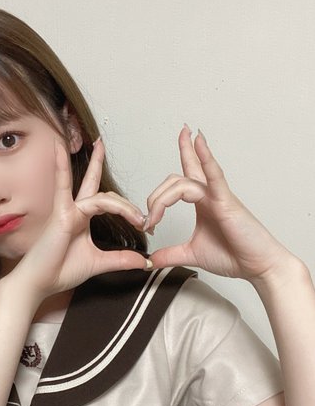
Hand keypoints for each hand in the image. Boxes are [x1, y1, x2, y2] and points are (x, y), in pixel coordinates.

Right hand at [11, 137, 148, 297]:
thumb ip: (120, 259)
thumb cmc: (59, 271)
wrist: (39, 283)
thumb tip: (143, 261)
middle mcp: (74, 210)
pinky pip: (70, 189)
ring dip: (124, 208)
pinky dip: (63, 168)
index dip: (125, 207)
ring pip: (102, 198)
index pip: (104, 200)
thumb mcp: (98, 263)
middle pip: (95, 185)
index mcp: (81, 219)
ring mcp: (67, 210)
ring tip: (138, 220)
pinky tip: (59, 148)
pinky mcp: (61, 214)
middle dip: (101, 168)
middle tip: (105, 150)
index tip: (142, 221)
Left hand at [145, 125, 291, 281]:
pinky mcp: (227, 201)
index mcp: (202, 203)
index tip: (147, 223)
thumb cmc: (233, 255)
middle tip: (148, 218)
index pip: (175, 185)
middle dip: (155, 197)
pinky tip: (198, 140)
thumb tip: (150, 260)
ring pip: (184, 182)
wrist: (256, 265)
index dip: (156, 201)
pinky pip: (215, 175)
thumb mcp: (191, 254)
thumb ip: (170, 254)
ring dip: (163, 197)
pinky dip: (206, 157)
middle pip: (175, 180)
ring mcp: (218, 195)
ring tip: (154, 214)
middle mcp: (209, 194)